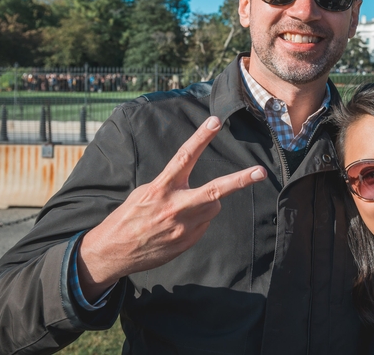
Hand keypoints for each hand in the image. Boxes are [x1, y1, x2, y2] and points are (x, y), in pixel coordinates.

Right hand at [77, 116, 265, 299]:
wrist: (113, 253)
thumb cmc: (128, 217)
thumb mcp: (144, 193)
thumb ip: (171, 186)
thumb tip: (194, 186)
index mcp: (160, 189)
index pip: (184, 157)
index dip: (200, 138)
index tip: (215, 121)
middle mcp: (175, 207)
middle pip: (215, 190)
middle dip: (240, 180)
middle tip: (260, 171)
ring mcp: (183, 227)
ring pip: (213, 206)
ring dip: (207, 203)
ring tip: (183, 209)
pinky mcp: (187, 242)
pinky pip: (203, 225)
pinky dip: (197, 221)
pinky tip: (176, 227)